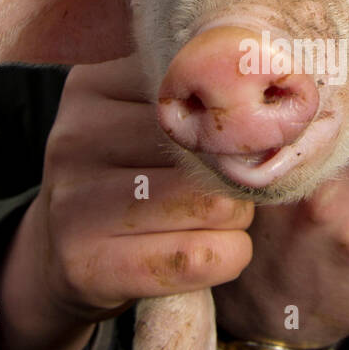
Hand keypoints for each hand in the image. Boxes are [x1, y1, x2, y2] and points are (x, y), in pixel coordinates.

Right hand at [0, 55, 253, 349]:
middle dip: (240, 176)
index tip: (246, 135)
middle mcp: (74, 137)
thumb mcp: (142, 120)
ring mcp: (71, 202)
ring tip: (221, 221)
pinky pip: (197, 257)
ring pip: (212, 203)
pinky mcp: (86, 263)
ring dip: (237, 219)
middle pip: (209, 149)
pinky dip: (227, 257)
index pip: (200, 88)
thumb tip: (286, 86)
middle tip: (233, 189)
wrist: (62, 258)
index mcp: (92, 86)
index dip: (237, 119)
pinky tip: (216, 253)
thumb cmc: (128, 178)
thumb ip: (195, 96)